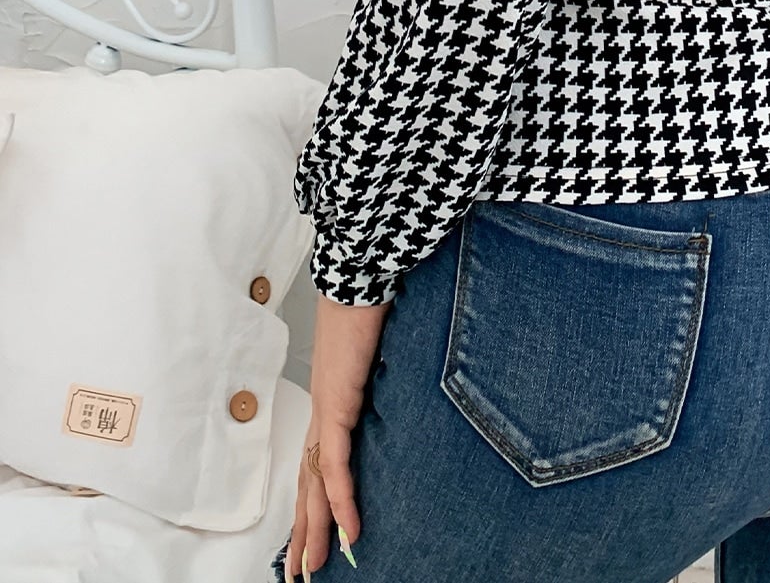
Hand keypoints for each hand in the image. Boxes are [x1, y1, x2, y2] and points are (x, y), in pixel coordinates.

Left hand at [285, 293, 392, 579]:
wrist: (360, 276)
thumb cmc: (371, 301)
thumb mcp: (384, 349)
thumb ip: (388, 372)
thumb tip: (410, 377)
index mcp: (333, 399)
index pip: (319, 461)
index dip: (315, 499)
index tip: (312, 532)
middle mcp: (325, 410)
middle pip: (310, 483)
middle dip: (305, 530)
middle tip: (300, 571)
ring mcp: (328, 409)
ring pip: (316, 484)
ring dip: (315, 528)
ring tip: (313, 566)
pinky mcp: (337, 405)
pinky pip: (338, 465)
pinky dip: (341, 500)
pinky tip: (348, 529)